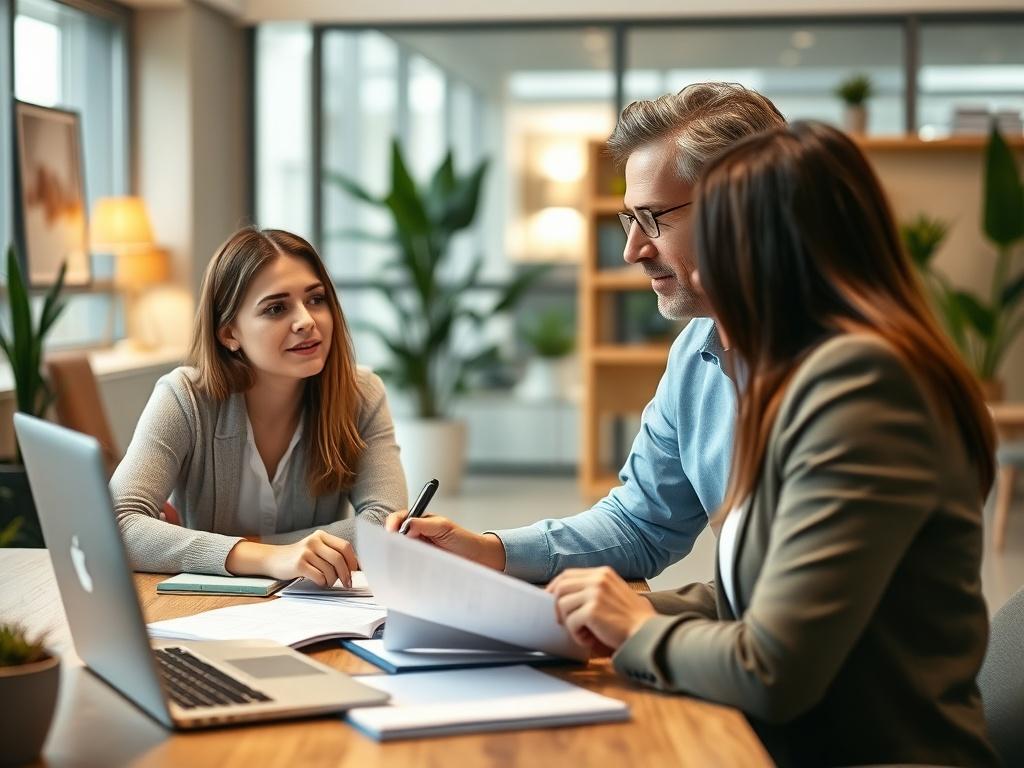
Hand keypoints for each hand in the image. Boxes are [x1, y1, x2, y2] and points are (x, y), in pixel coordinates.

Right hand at [226, 531, 358, 586]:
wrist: (273, 559)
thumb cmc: (299, 557)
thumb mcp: (316, 549)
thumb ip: (332, 553)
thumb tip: (355, 566)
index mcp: (321, 535)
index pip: (345, 546)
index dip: (352, 560)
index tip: (354, 572)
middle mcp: (314, 541)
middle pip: (338, 558)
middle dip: (345, 573)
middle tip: (347, 583)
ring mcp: (306, 552)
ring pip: (329, 570)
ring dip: (332, 580)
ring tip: (328, 583)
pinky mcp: (299, 564)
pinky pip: (319, 576)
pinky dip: (322, 583)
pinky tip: (319, 583)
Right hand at [385, 511, 505, 570]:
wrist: (478, 559)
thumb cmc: (463, 540)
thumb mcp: (444, 527)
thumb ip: (424, 524)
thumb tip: (405, 525)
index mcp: (419, 523)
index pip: (398, 520)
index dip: (391, 524)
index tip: (390, 531)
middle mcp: (415, 537)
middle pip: (394, 538)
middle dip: (390, 542)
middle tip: (392, 548)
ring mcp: (416, 553)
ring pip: (399, 554)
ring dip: (397, 557)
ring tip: (399, 560)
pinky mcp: (420, 567)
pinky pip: (408, 568)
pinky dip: (406, 570)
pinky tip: (407, 572)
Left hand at [547, 567, 655, 656]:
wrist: (647, 633)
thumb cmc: (632, 619)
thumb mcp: (614, 593)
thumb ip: (593, 590)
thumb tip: (566, 597)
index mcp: (602, 573)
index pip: (568, 574)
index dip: (555, 587)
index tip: (551, 600)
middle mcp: (598, 579)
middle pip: (561, 587)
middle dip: (557, 606)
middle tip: (563, 621)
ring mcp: (595, 593)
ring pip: (563, 605)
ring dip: (570, 623)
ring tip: (585, 633)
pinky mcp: (592, 610)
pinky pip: (571, 622)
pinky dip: (576, 634)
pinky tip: (589, 639)